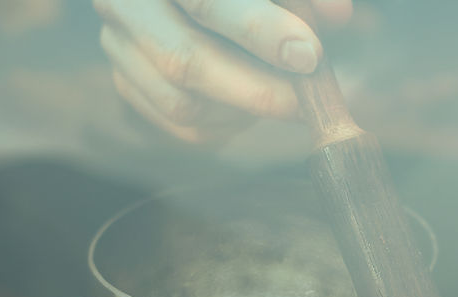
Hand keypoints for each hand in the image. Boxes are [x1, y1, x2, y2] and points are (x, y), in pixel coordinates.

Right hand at [94, 0, 352, 143]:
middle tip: (304, 100)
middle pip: (184, 60)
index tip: (309, 55)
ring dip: (243, 111)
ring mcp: (118, 44)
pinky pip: (180, 124)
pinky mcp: (126, 79)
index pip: (206, 1)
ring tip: (286, 98)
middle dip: (256, 89)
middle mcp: (125, 3)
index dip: (259, 30)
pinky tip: (256, 106)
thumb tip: (339, 15)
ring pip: (180, 102)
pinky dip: (227, 124)